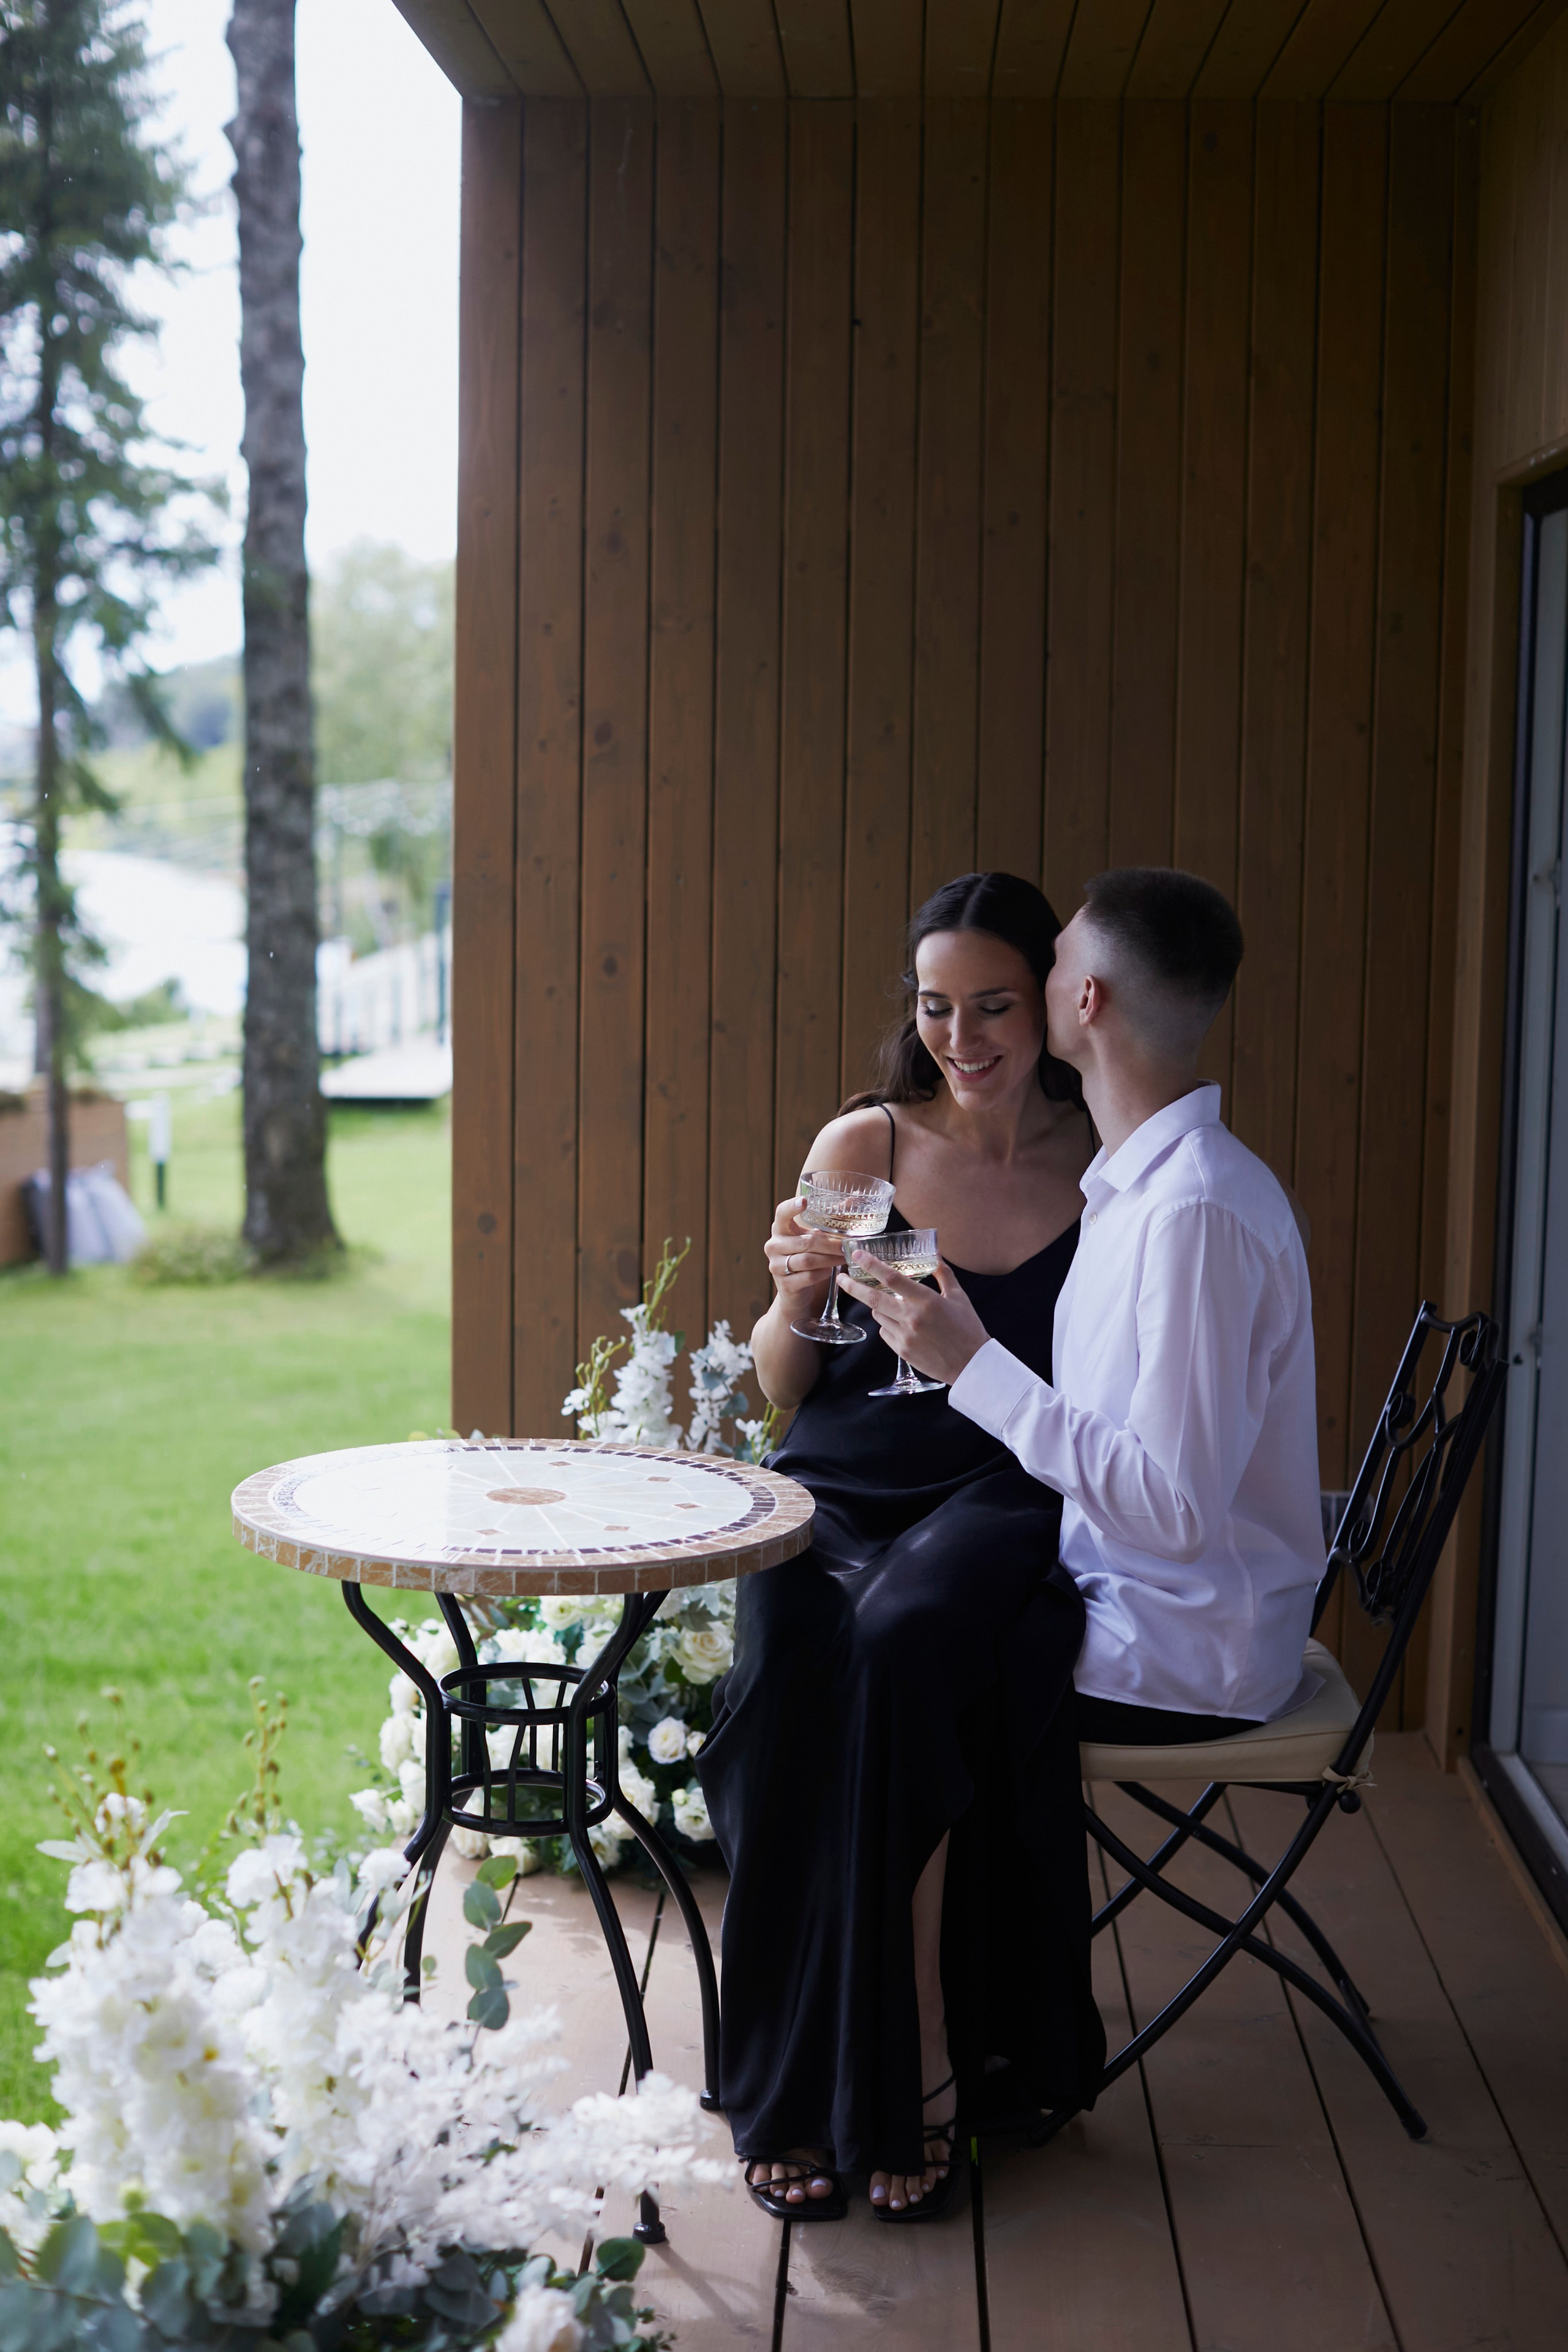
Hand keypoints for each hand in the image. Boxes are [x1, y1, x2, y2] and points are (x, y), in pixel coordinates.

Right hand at [763, 1195, 842, 1303]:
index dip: (791, 1207)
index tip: (804, 1201)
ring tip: (844, 1258)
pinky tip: (830, 1271)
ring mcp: (776, 1265)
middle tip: (847, 1246)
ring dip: (830, 1259)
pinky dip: (823, 1273)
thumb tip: (851, 1201)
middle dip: (831, 1245)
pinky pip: (809, 1276)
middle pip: (806, 1242)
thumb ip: (826, 1223)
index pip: (781, 1213)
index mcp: (779, 1229)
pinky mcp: (785, 1284)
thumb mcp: (811, 1238)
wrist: (793, 1290)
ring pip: (808, 1260)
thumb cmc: (805, 1258)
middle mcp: (774, 1245)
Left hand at [836, 1253, 990, 1385]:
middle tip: (841, 1277)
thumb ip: (943, 1274)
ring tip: (894, 1306)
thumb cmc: (967, 1328)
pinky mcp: (902, 1351)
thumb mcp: (958, 1297)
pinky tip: (904, 1326)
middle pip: (873, 1299)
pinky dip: (888, 1325)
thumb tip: (935, 1254)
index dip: (871, 1265)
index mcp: (926, 1301)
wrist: (972, 1364)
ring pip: (878, 1316)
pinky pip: (885, 1332)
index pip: (891, 1278)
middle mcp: (911, 1318)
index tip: (857, 1255)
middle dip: (853, 1287)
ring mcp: (905, 1336)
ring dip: (879, 1307)